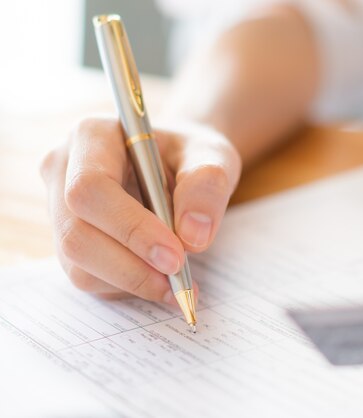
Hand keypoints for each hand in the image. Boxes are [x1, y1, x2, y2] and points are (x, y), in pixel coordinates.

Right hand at [40, 117, 240, 303]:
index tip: (176, 255)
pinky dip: (129, 288)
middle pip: (76, 233)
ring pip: (78, 264)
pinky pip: (90, 278)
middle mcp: (63, 170)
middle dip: (131, 266)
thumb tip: (192, 236)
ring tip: (178, 282)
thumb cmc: (192, 155)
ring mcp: (60, 210)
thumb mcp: (213, 156)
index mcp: (92, 136)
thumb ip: (207, 185)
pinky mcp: (70, 242)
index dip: (130, 228)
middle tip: (180, 279)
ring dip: (132, 282)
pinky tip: (162, 280)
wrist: (180, 165)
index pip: (90, 187)